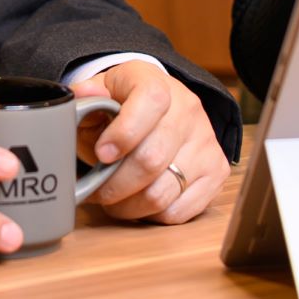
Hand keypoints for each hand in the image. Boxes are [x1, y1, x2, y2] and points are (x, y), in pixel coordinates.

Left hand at [75, 61, 228, 224]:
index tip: (102, 154)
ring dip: (128, 206)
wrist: (161, 110)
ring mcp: (206, 141)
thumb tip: (82, 94)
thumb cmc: (123, 105)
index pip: (150, 102)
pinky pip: (179, 211)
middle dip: (114, 184)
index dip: (124, 133)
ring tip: (113, 200)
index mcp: (156, 82)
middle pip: (152, 159)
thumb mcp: (99, 92)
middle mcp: (188, 109)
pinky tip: (139, 202)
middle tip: (96, 190)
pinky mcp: (216, 171)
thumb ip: (84, 95)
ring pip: (162, 193)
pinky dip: (151, 215)